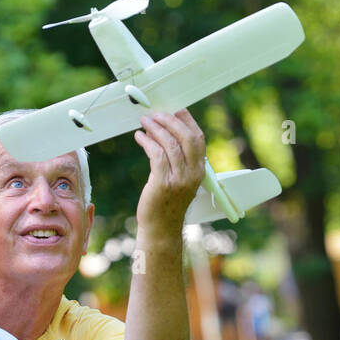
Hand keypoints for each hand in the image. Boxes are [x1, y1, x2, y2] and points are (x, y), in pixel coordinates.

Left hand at [134, 109, 205, 237]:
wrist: (161, 229)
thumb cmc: (167, 204)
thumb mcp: (180, 180)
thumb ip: (179, 160)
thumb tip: (165, 131)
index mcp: (200, 171)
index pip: (198, 138)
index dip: (186, 121)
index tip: (174, 110)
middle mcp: (192, 174)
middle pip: (186, 137)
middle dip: (170, 120)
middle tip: (155, 114)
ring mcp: (179, 179)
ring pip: (170, 144)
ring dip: (156, 128)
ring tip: (144, 121)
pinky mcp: (163, 183)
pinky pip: (156, 154)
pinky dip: (147, 141)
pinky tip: (139, 136)